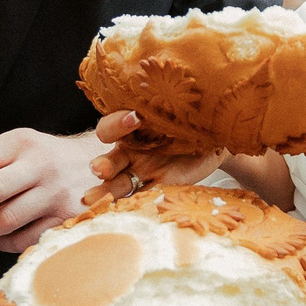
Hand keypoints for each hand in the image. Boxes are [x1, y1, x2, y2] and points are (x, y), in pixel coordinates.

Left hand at [0, 127, 110, 252]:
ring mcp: (54, 194)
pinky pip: (22, 240)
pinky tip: (4, 234)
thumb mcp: (20, 146)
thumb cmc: (49, 159)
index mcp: (20, 142)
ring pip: (3, 221)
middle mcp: (38, 165)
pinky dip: (4, 242)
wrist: (105, 165)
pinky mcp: (66, 220)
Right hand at [84, 109, 221, 206]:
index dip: (117, 123)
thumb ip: (173, 109)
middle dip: (103, 166)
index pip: (112, 125)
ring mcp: (142, 172)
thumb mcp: (182, 111)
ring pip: (119, 184)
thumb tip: (183, 94)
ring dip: (105, 192)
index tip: (135, 119)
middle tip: (99, 170)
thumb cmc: (191, 118)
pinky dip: (134, 206)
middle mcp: (131, 151)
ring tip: (92, 201)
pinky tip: (125, 212)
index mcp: (131, 127)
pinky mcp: (158, 188)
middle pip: (110, 161)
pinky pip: (142, 198)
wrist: (214, 140)